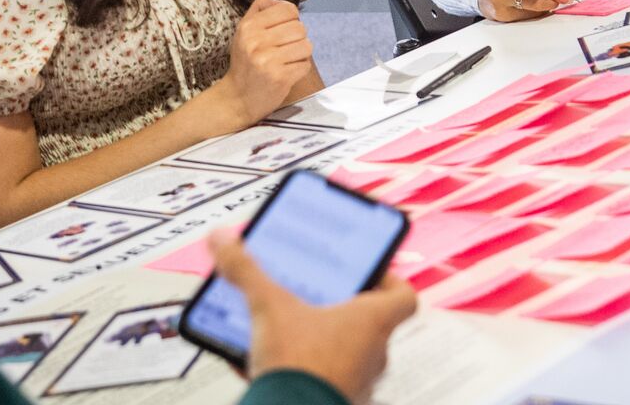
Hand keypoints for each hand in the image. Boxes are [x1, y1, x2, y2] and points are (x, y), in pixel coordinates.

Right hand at [209, 230, 417, 404]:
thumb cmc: (298, 369)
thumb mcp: (268, 308)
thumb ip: (247, 272)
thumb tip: (225, 240)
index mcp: (373, 322)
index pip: (404, 296)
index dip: (389, 280)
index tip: (368, 272)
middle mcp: (374, 354)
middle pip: (368, 323)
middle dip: (338, 310)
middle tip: (314, 297)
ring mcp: (358, 383)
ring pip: (345, 355)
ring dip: (320, 343)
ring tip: (286, 331)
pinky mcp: (336, 402)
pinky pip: (324, 381)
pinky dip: (303, 372)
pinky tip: (268, 365)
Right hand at [224, 0, 313, 124]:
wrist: (237, 98)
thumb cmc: (245, 63)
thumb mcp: (243, 33)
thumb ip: (259, 11)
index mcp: (249, 27)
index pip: (288, 9)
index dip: (292, 19)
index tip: (284, 30)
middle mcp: (256, 42)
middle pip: (300, 28)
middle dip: (297, 38)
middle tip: (285, 49)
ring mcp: (268, 60)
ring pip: (306, 45)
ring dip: (301, 54)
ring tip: (287, 60)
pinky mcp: (280, 77)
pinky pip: (305, 65)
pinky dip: (300, 69)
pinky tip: (286, 72)